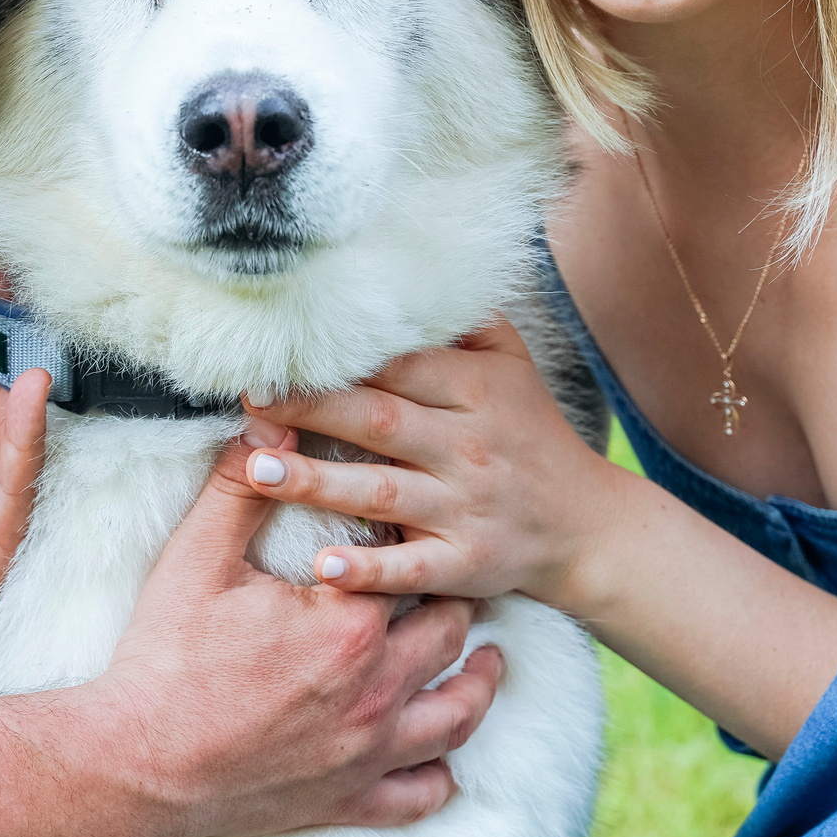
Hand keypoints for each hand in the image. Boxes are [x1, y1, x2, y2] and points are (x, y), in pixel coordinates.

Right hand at [93, 423, 505, 836]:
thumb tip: (271, 421)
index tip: (407, 519)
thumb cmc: (164, 659)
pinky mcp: (350, 800)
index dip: (411, 537)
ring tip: (490, 660)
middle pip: (447, 633)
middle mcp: (375, 690)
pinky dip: (441, 776)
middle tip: (452, 576)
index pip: (408, 562)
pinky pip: (419, 795)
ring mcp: (368, 751)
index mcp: (348, 624)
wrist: (136, 765)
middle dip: (454, 599)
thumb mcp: (197, 557)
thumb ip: (242, 485)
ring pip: (455, 716)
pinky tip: (445, 759)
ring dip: (478, 683)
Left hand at [246, 320, 614, 609]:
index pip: (399, 364)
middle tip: (250, 399)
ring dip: (318, 482)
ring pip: (383, 491)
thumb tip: (412, 267)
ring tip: (258, 468)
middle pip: (380, 420)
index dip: (340, 356)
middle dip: (312, 407)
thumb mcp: (512, 365)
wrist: (587, 526)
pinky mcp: (466, 564)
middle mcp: (469, 445)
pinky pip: (411, 566)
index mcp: (476, 389)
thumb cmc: (531, 435)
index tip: (278, 348)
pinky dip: (368, 569)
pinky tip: (323, 567)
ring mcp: (466, 508)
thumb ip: (464, 320)